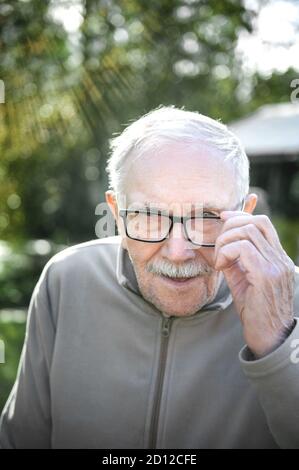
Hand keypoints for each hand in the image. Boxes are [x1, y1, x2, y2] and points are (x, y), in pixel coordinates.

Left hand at [214, 211, 294, 357]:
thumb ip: (237, 261)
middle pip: (255, 222)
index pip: (262, 222)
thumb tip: (223, 244)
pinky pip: (242, 248)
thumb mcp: (245, 280)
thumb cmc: (256, 311)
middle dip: (229, 227)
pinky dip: (226, 253)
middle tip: (217, 246)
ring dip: (225, 241)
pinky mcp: (266, 275)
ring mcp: (275, 266)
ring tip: (219, 260)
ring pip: (247, 232)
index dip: (240, 216)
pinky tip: (221, 267)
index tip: (222, 218)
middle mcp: (280, 258)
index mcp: (278, 257)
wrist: (269, 338)